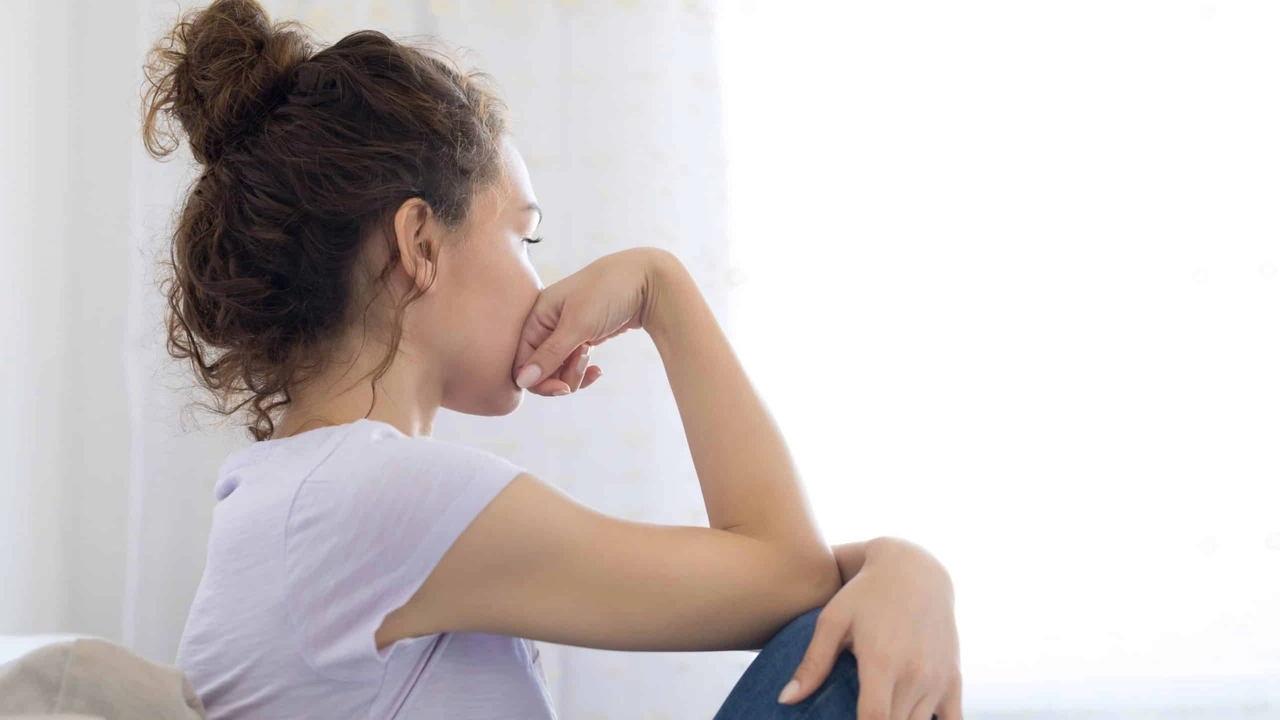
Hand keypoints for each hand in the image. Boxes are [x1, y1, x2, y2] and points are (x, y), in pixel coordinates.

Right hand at [512, 247, 671, 396]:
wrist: (648, 280)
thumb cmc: (608, 293)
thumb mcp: (578, 325)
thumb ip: (550, 354)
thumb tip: (521, 381)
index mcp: (537, 315)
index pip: (522, 360)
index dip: (538, 380)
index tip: (563, 387)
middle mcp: (547, 323)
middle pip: (539, 368)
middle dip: (560, 376)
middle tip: (583, 366)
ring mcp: (565, 331)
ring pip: (558, 368)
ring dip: (574, 373)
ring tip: (592, 359)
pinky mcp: (583, 336)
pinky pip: (573, 363)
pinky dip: (583, 370)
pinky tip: (598, 370)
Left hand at [780, 537, 961, 719]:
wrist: (915, 570)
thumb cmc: (864, 594)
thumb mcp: (833, 620)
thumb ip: (812, 663)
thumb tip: (784, 700)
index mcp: (882, 661)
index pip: (874, 719)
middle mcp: (915, 673)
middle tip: (856, 717)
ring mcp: (938, 678)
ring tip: (878, 717)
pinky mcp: (953, 679)